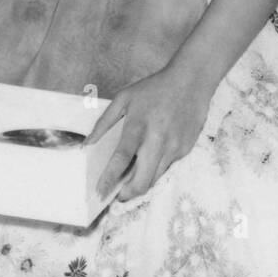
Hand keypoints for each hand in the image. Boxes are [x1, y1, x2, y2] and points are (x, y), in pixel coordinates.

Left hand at [89, 64, 213, 202]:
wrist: (190, 82)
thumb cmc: (153, 89)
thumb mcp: (124, 98)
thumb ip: (104, 123)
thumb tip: (87, 145)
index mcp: (138, 125)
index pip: (121, 159)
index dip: (109, 179)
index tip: (100, 192)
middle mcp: (158, 140)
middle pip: (142, 180)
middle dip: (128, 193)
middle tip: (117, 194)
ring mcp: (174, 147)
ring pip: (155, 179)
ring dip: (141, 184)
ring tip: (130, 181)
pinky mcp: (185, 150)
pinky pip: (166, 168)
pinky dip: (154, 170)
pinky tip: (148, 161)